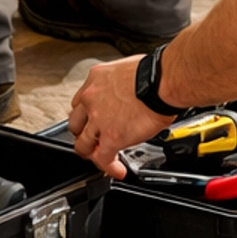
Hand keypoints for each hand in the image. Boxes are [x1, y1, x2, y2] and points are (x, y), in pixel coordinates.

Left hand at [68, 56, 174, 176]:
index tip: (93, 119)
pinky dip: (108, 167)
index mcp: (96, 79)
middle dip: (84, 133)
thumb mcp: (126, 68)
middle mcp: (91, 99)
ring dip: (91, 153)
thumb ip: (119, 84)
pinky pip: (102, 159)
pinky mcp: (110, 138)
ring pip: (83, 144)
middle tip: (95, 139)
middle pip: (75, 124)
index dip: (86, 115)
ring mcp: (98, 120)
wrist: (161, 82)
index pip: (80, 102)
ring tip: (102, 158)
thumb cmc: (154, 73)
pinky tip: (117, 170)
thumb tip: (129, 93)